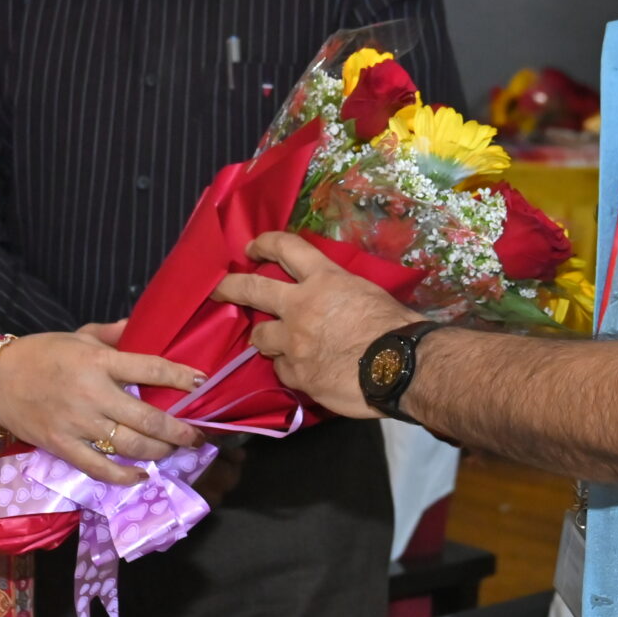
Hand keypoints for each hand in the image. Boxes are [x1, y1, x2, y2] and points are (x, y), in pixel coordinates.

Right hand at [0, 331, 204, 484]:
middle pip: (147, 417)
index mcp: (97, 361)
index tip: (202, 383)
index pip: (150, 369)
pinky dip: (124, 476)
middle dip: (179, 430)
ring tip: (173, 451)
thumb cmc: (39, 353)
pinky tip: (141, 476)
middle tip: (196, 436)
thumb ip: (112, 333)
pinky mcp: (61, 446)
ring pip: (129, 445)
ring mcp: (77, 423)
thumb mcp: (77, 334)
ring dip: (158, 451)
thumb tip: (140, 328)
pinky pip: (99, 467)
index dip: (181, 377)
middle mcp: (92, 393)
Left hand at [211, 231, 415, 417]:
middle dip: (230, 287)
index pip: (286, 248)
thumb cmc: (396, 327)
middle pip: (252, 289)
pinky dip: (290, 369)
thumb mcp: (368, 294)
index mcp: (324, 279)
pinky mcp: (295, 373)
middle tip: (219, 289)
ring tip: (268, 343)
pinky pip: (282, 369)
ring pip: (260, 337)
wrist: (399, 366)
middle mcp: (300, 306)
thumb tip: (339, 304)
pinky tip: (304, 372)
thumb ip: (341, 294)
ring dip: (263, 338)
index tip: (252, 246)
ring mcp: (293, 342)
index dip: (265, 243)